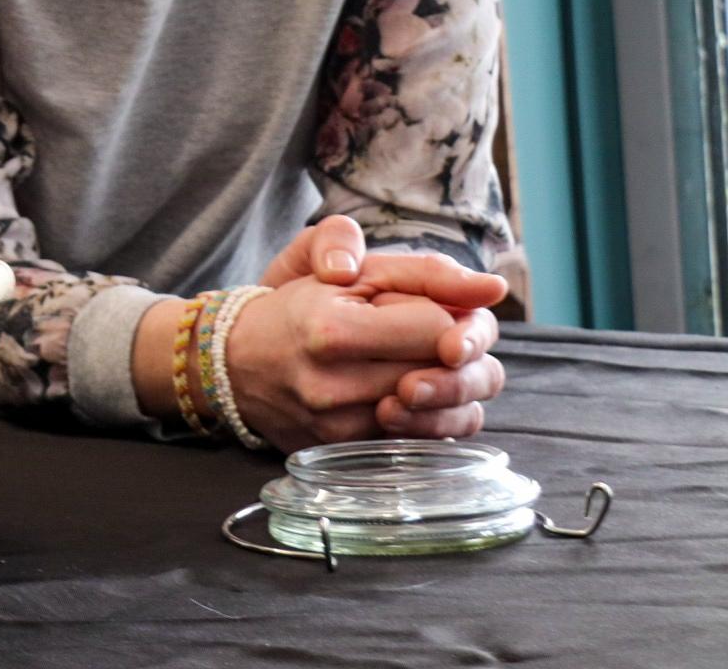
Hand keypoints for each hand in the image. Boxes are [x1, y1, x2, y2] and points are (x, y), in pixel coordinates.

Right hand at [226, 252, 506, 450]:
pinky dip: (429, 417)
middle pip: (446, 376)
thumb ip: (428, 274)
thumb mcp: (355, 272)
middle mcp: (333, 387)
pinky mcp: (346, 455)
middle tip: (438, 339)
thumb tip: (495, 290)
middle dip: (456, 353)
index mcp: (332, 333)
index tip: (432, 311)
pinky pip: (423, 443)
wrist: (234, 362)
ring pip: (443, 417)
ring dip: (448, 387)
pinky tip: (409, 394)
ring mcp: (339, 429)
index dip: (450, 317)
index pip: (438, 330)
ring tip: (425, 365)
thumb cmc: (299, 307)